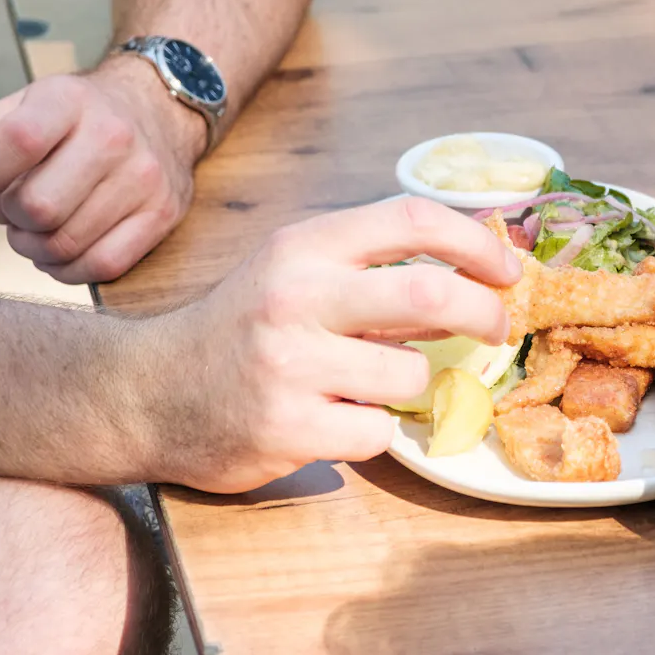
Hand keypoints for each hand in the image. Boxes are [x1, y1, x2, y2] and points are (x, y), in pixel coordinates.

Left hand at [0, 56, 204, 283]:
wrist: (160, 112)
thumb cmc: (82, 118)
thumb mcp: (30, 104)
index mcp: (70, 101)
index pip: (19, 142)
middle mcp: (113, 136)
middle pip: (39, 207)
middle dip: (13, 219)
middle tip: (17, 210)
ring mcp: (143, 177)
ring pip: (66, 244)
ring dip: (36, 248)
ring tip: (40, 230)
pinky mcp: (163, 212)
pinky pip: (105, 264)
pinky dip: (71, 270)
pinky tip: (63, 254)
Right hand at [148, 197, 522, 493]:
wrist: (146, 392)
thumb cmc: (242, 327)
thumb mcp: (298, 269)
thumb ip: (375, 259)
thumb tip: (481, 252)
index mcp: (306, 246)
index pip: (412, 220)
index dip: (477, 242)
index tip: (507, 270)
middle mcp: (296, 297)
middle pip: (429, 295)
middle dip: (482, 313)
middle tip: (496, 328)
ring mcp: (289, 365)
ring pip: (411, 375)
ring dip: (411, 384)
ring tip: (370, 382)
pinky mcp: (286, 429)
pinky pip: (378, 434)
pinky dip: (373, 432)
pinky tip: (336, 420)